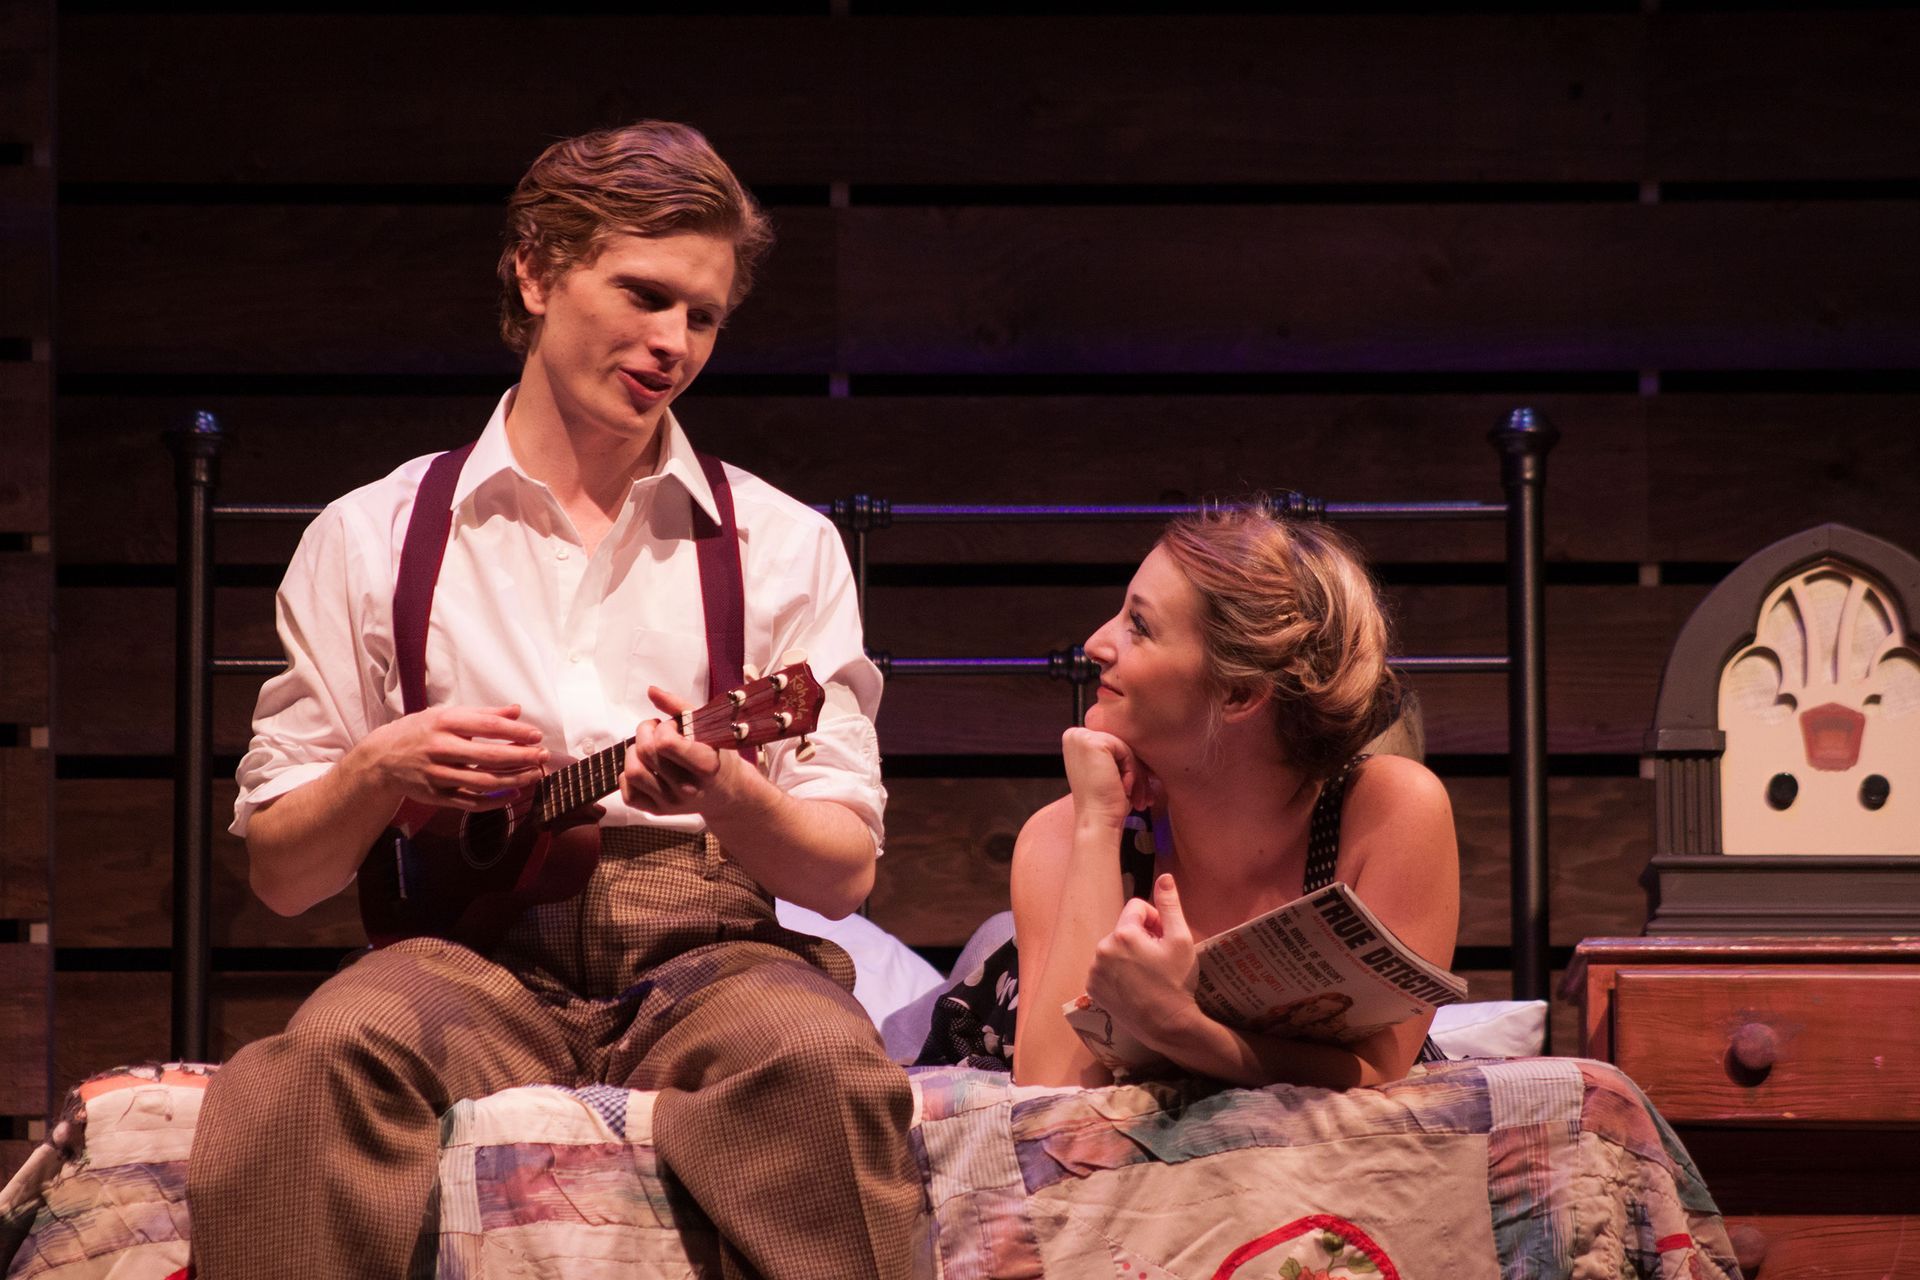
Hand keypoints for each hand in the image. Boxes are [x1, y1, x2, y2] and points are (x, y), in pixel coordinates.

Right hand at [350, 704, 546, 811]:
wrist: (381, 758)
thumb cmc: (420, 732)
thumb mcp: (446, 715)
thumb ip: (483, 714)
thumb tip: (516, 711)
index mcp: (444, 723)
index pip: (488, 727)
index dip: (516, 732)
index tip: (537, 736)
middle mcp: (440, 748)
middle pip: (489, 757)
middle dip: (521, 758)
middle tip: (543, 757)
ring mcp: (437, 774)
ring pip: (482, 782)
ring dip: (513, 780)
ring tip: (535, 775)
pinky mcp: (435, 795)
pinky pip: (469, 802)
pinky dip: (493, 802)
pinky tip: (512, 795)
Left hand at [622, 686, 746, 816]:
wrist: (728, 793)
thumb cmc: (716, 754)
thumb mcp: (707, 727)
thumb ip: (678, 706)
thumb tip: (651, 690)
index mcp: (705, 766)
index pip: (665, 743)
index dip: (664, 728)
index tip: (674, 727)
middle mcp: (688, 788)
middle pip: (645, 752)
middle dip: (646, 732)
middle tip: (658, 731)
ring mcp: (672, 803)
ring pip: (632, 772)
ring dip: (634, 753)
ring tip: (648, 749)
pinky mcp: (658, 812)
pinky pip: (628, 793)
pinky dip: (629, 776)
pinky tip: (646, 768)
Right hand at [1061, 726, 1153, 830]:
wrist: (1097, 820)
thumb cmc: (1104, 803)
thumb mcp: (1107, 770)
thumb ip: (1115, 753)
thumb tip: (1140, 745)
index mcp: (1075, 740)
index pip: (1113, 744)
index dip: (1127, 766)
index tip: (1135, 788)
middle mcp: (1074, 736)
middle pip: (1120, 744)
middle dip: (1135, 771)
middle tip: (1142, 796)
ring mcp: (1081, 737)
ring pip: (1125, 747)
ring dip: (1136, 774)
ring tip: (1135, 796)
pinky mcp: (1094, 742)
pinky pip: (1126, 750)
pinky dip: (1131, 771)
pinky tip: (1123, 787)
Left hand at [1087, 874, 1199, 1043]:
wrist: (1167, 1025)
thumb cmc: (1178, 982)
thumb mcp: (1181, 939)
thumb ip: (1170, 905)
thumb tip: (1164, 876)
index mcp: (1123, 933)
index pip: (1137, 907)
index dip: (1155, 920)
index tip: (1164, 939)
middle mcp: (1102, 948)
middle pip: (1124, 928)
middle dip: (1141, 937)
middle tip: (1158, 960)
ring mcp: (1094, 970)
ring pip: (1113, 948)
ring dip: (1128, 954)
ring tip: (1147, 974)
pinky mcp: (1091, 988)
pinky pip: (1104, 967)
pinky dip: (1116, 971)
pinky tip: (1133, 985)